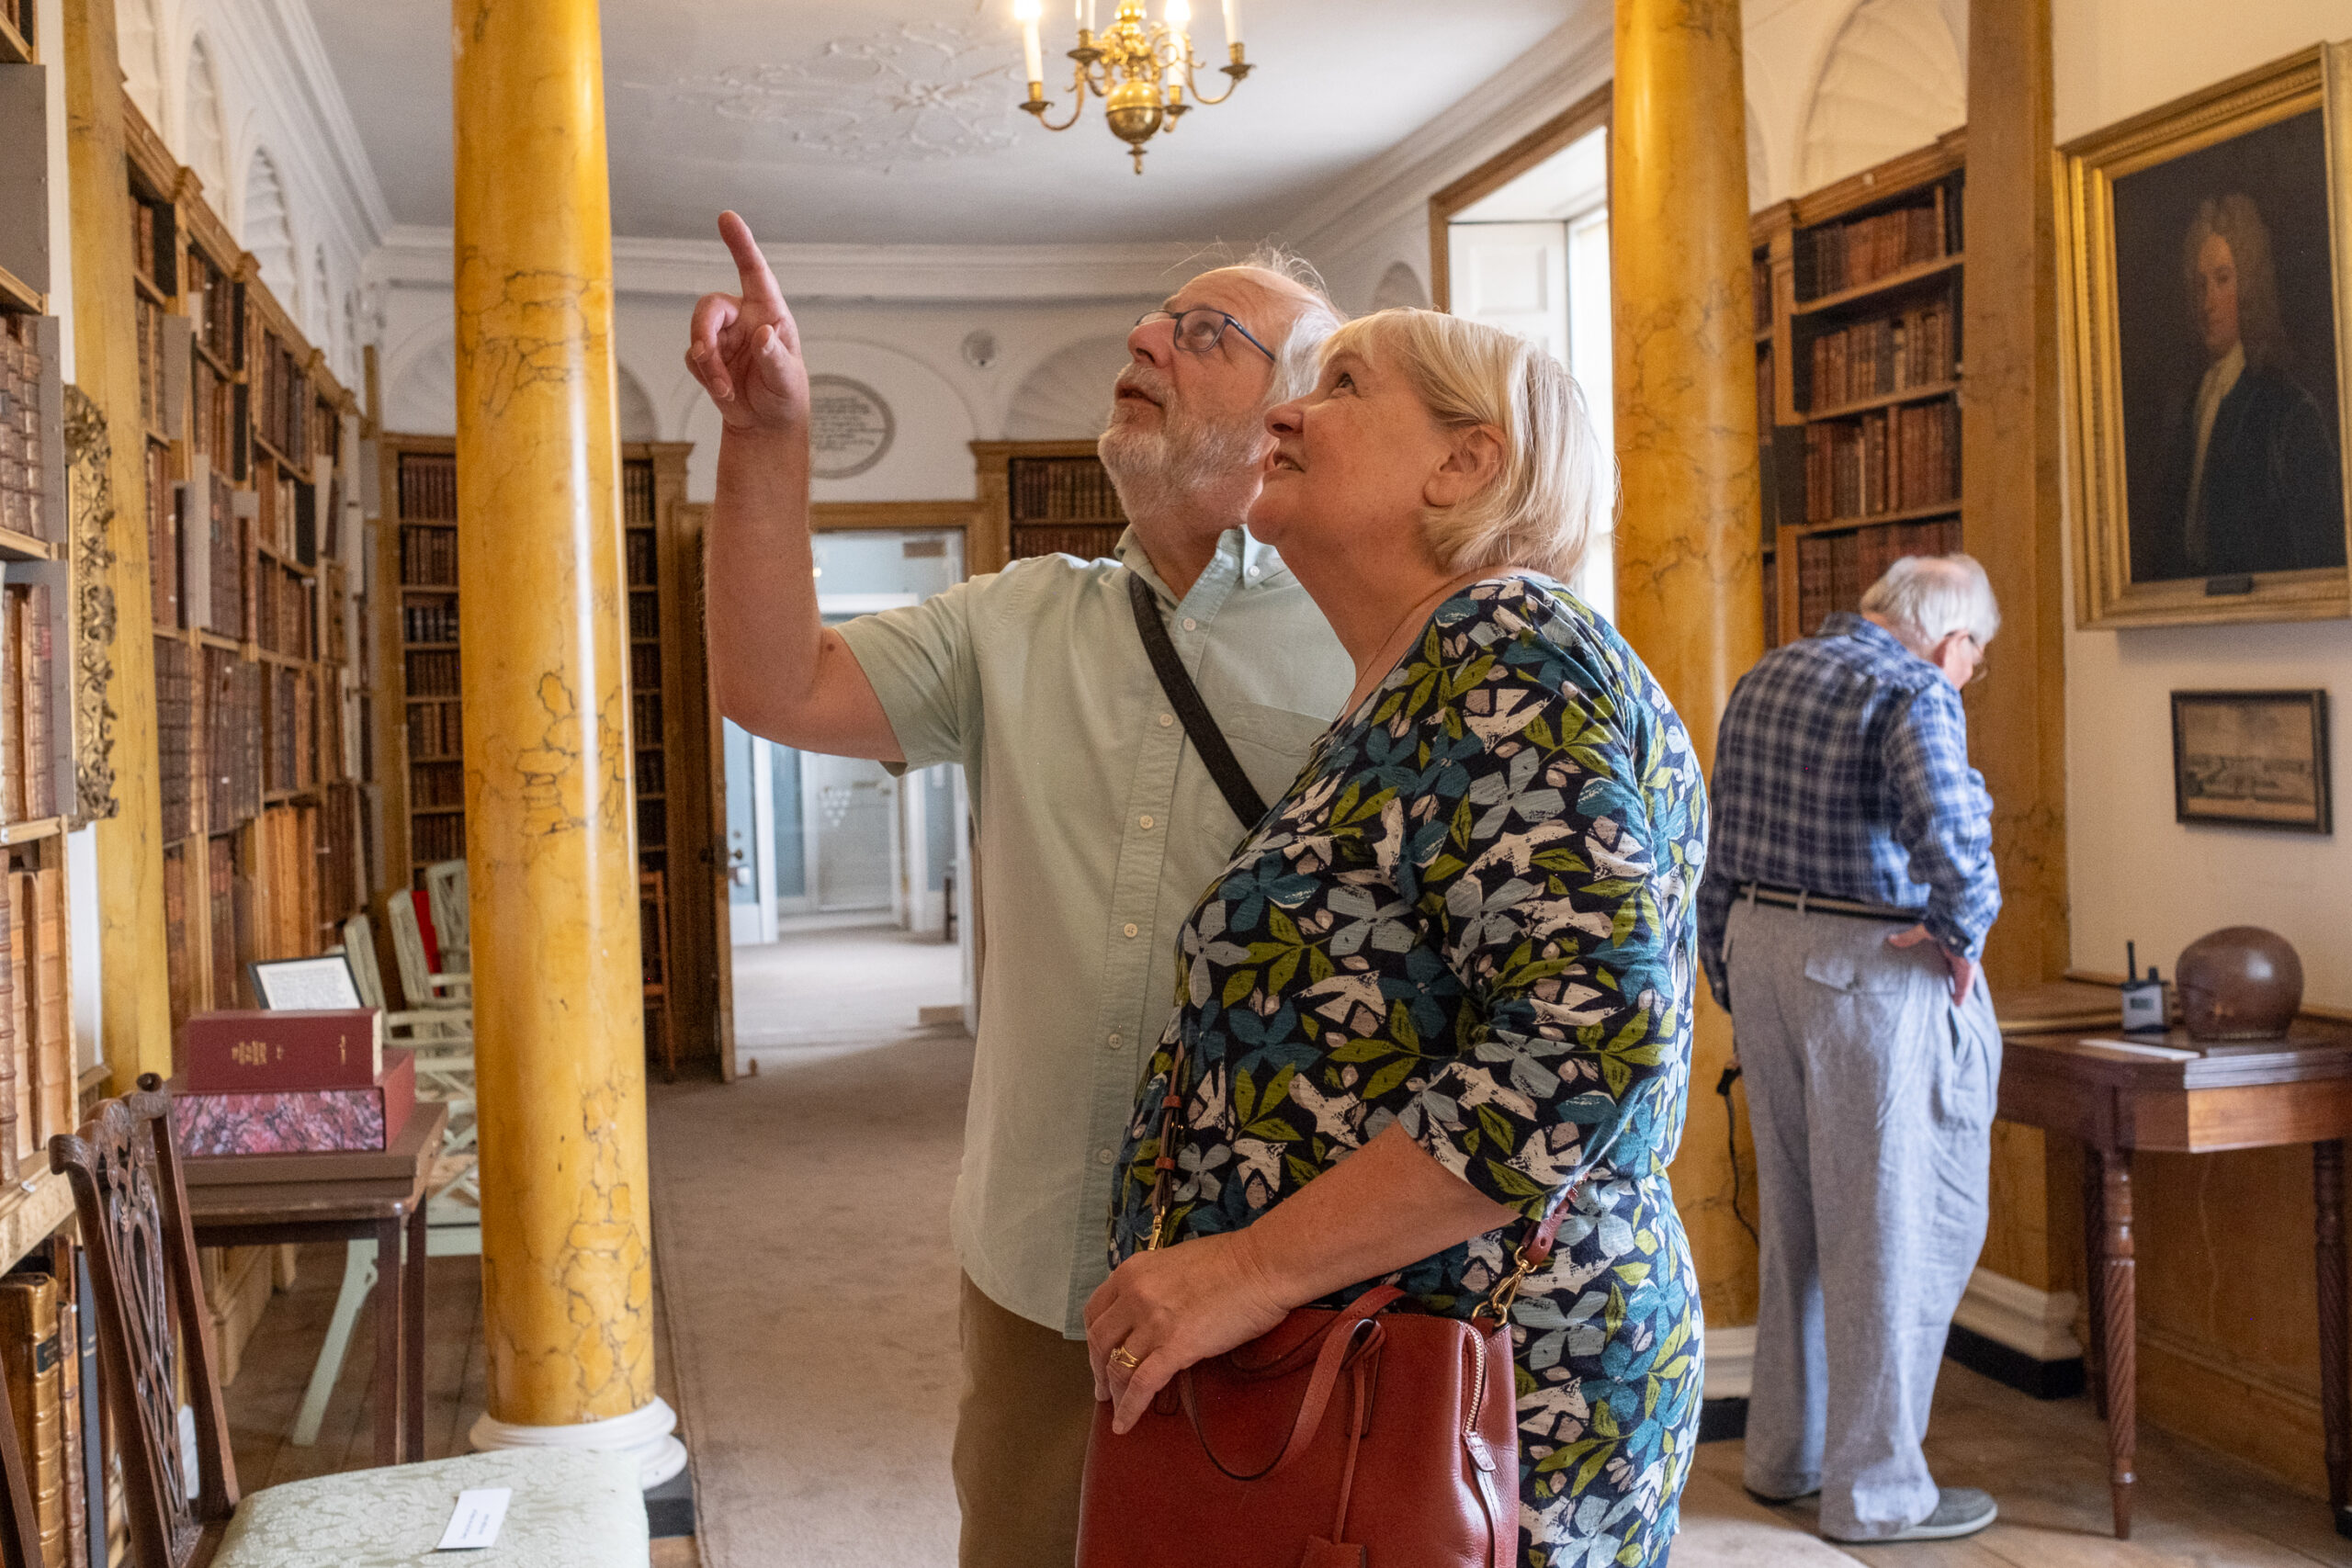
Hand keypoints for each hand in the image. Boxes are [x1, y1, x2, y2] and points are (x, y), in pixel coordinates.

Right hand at [684, 212, 808, 434]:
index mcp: (769, 313)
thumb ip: (775, 357)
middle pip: (710, 305)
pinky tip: (723, 392)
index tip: (727, 218)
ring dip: (707, 362)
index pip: (754, 272)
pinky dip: (704, 377)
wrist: (766, 425)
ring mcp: (723, 336)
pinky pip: (693, 357)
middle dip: (703, 331)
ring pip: (698, 332)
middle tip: (705, 357)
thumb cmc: (785, 395)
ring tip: (724, 388)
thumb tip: (762, 333)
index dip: (741, 244)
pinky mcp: (707, 356)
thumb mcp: (788, 380)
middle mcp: (744, 318)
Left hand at [1083, 1229, 1292, 1435]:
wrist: (1262, 1266)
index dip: (1093, 1340)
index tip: (1098, 1356)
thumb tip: (1152, 1310)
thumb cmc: (1232, 1261)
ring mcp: (1153, 1322)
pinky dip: (1129, 1409)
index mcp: (1132, 1272)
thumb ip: (1154, 1285)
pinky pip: (1142, 1385)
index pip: (1095, 1311)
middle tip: (1103, 1389)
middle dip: (1098, 1370)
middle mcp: (1134, 1295)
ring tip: (1116, 1409)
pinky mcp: (1175, 1347)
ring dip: (1114, 1393)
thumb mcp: (1176, 1263)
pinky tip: (1125, 1425)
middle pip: (1099, 1342)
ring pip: (1117, 1366)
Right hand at [1888, 923, 1975, 1003]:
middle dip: (1951, 980)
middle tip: (1946, 992)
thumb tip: (1891, 939)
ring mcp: (1965, 962)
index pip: (1947, 959)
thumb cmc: (1943, 923)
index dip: (1943, 966)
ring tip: (1952, 1002)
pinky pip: (1965, 984)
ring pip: (1962, 980)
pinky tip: (1958, 1004)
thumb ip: (1908, 937)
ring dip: (1958, 990)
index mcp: (1949, 946)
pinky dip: (1962, 994)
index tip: (1937, 975)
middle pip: (1954, 971)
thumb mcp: (1923, 931)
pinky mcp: (1968, 968)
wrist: (1959, 921)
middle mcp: (1959, 955)